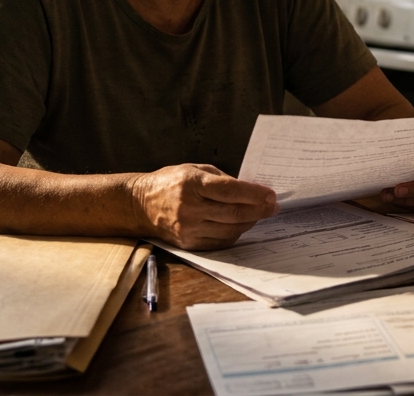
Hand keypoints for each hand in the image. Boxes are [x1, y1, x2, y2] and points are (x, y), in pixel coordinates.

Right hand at [132, 164, 278, 249]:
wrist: (140, 205)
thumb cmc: (170, 182)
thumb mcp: (194, 169)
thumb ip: (222, 179)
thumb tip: (249, 190)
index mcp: (192, 184)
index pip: (230, 191)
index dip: (254, 194)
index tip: (271, 195)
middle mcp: (190, 208)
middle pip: (234, 213)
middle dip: (259, 210)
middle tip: (273, 207)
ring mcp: (189, 229)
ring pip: (230, 230)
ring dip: (250, 222)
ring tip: (259, 214)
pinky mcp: (189, 244)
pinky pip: (220, 241)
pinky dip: (235, 233)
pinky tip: (241, 224)